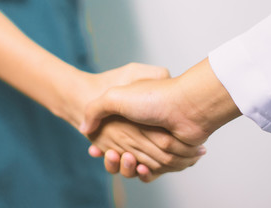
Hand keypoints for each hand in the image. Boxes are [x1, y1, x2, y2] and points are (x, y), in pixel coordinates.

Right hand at [80, 59, 241, 172]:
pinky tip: (141, 169)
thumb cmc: (153, 97)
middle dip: (111, 158)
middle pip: (120, 155)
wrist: (186, 106)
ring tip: (123, 159)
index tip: (92, 148)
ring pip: (134, 166)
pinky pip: (153, 173)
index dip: (99, 146)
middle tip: (110, 153)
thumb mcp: (115, 96)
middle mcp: (142, 133)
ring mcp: (155, 146)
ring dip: (125, 167)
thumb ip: (96, 109)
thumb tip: (83, 129)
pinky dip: (145, 174)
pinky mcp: (168, 157)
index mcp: (129, 119)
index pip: (109, 138)